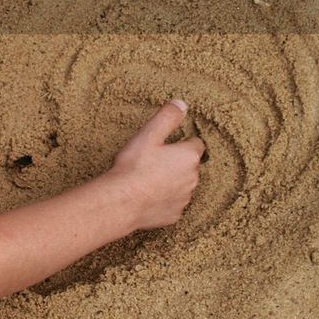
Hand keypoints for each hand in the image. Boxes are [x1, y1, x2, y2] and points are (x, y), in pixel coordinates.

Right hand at [105, 100, 204, 229]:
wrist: (122, 202)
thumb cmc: (134, 166)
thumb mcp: (148, 134)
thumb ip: (167, 117)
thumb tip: (181, 103)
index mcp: (188, 157)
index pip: (196, 144)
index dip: (183, 141)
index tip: (167, 144)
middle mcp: (193, 179)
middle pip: (189, 166)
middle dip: (176, 162)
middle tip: (153, 160)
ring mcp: (184, 199)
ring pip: (182, 185)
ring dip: (172, 181)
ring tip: (149, 178)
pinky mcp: (175, 215)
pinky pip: (173, 204)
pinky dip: (164, 200)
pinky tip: (148, 196)